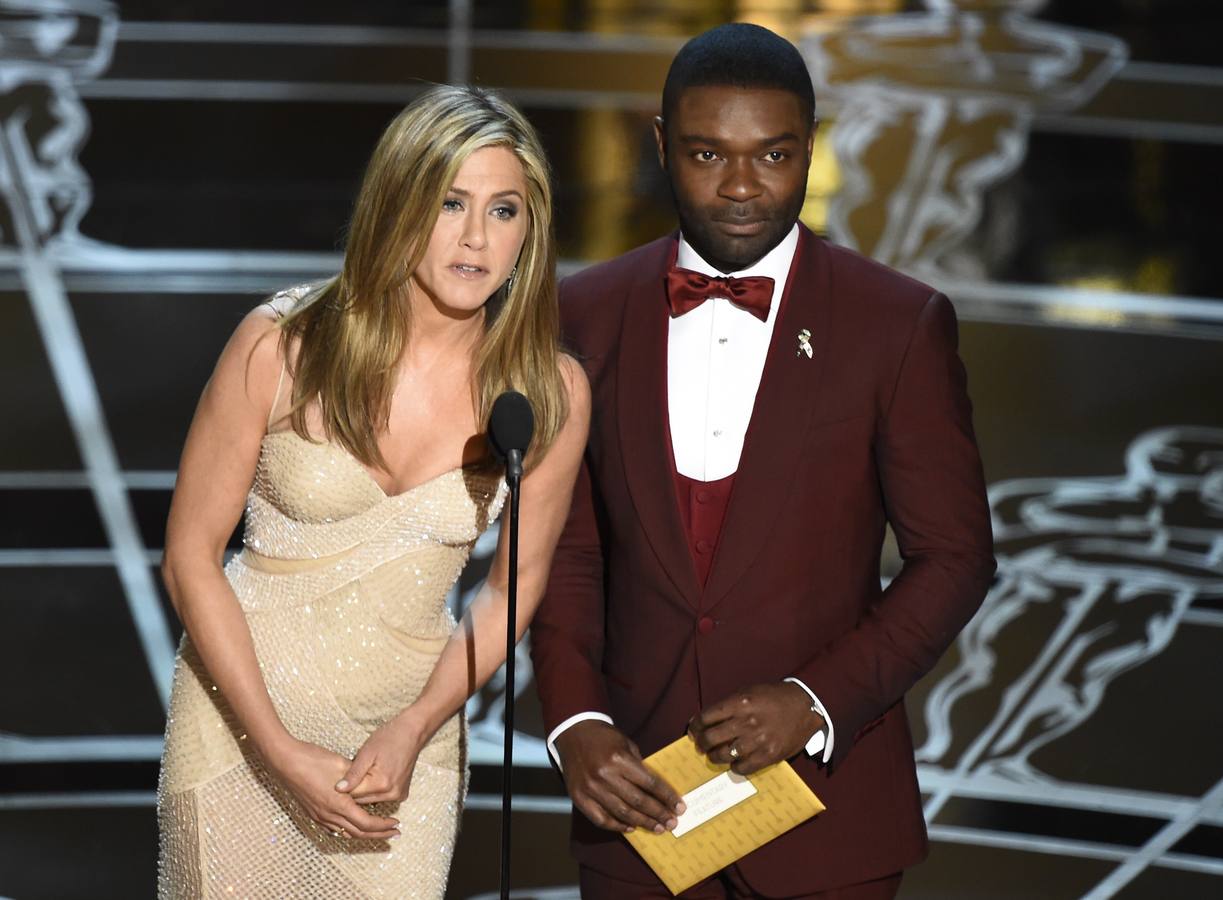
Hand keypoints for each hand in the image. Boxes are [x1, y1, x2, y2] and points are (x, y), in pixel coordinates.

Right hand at [264, 737, 400, 839]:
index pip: (366, 823)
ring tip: (377, 831)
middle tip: (393, 833)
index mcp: (339, 804)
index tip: (396, 823)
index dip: (383, 825)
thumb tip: (371, 782)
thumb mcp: (341, 764)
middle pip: (358, 833)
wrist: (285, 761)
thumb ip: (357, 777)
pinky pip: (334, 828)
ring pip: (345, 833)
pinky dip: (348, 830)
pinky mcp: (312, 813)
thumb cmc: (313, 760)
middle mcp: (328, 815)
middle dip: (378, 834)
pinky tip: (353, 825)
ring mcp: (318, 816)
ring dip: (363, 833)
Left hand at [335, 714, 425, 805]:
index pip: (352, 795)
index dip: (343, 786)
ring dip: (363, 791)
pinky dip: (374, 791)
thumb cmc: (388, 738)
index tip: (339, 776)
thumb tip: (338, 789)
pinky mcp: (402, 794)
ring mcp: (398, 796)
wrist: (412, 732)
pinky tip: (373, 778)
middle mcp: (391, 794)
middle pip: (361, 801)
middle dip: (353, 790)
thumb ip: (353, 774)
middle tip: (350, 773)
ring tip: (362, 774)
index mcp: (381, 784)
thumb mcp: (366, 752)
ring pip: (370, 801)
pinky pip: (381, 798)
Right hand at [554, 720, 685, 834]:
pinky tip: (630, 828)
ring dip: (642, 823)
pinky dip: (617, 826)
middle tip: (672, 823)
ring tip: (658, 829)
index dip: (667, 797)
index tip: (680, 807)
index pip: (650, 783)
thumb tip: (656, 791)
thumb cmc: (604, 737)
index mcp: (619, 759)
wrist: (573, 733)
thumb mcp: (626, 744)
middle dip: (658, 814)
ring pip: (622, 813)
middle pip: (638, 801)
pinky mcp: (579, 797)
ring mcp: (591, 789)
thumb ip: (639, 766)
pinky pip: (601, 819)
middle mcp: (605, 775)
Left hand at [688, 682, 824, 775]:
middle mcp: (747, 722)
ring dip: (714, 756)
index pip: (706, 717)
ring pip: (723, 755)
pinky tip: (734, 763)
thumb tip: (706, 720)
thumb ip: (728, 705)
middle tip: (700, 745)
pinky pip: (742, 768)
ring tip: (715, 755)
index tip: (693, 730)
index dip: (695, 725)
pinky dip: (734, 767)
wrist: (805, 707)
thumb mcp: (749, 692)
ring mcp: (758, 740)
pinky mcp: (768, 756)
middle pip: (711, 738)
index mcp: (740, 703)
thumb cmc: (774, 697)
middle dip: (701, 743)